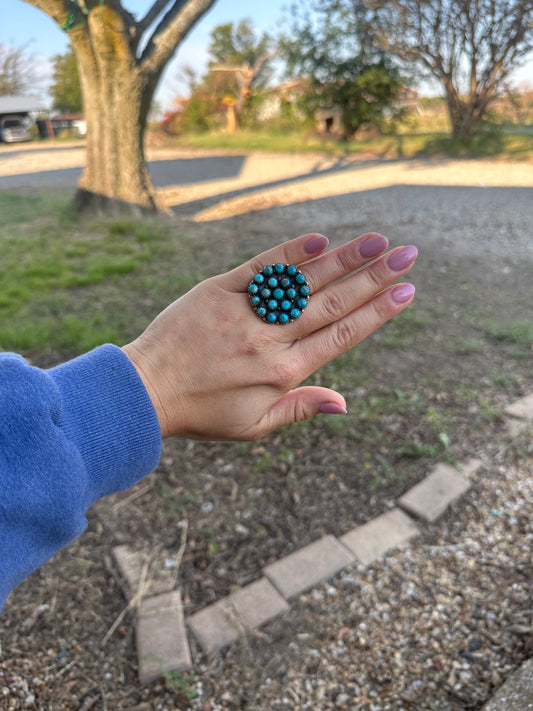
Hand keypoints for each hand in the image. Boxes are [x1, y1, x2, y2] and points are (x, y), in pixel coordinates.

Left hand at [122, 232, 416, 439]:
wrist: (144, 389)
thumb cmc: (201, 413)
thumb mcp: (252, 427)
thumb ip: (299, 410)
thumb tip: (344, 404)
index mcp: (282, 374)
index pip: (341, 337)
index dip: (376, 313)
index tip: (406, 291)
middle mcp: (269, 340)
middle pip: (331, 303)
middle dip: (374, 278)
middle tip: (408, 254)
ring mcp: (244, 312)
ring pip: (303, 282)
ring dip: (343, 259)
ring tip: (377, 241)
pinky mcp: (218, 290)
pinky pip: (260, 269)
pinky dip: (290, 254)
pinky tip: (319, 239)